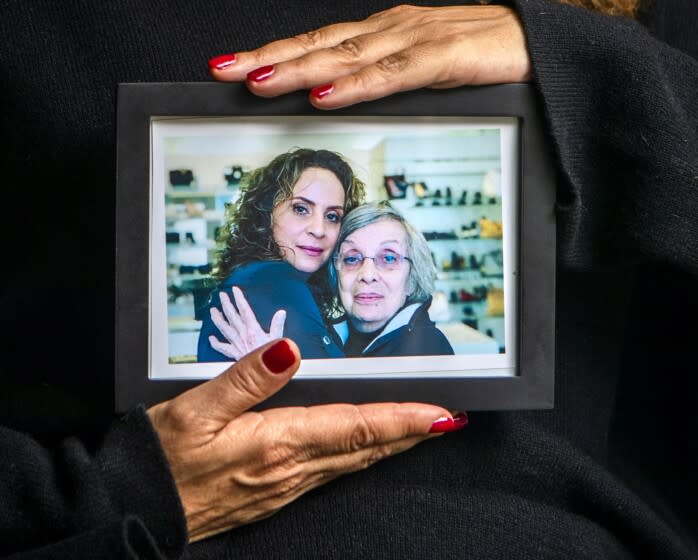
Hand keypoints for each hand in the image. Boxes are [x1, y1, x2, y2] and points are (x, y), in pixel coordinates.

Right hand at [147, 338, 466, 541]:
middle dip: (410, 433)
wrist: (138, 512)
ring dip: (390, 446)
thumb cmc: (162, 461)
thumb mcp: (195, 409)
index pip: (356, 427)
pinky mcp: (274, 493)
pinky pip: (332, 473)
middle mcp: (291, 468)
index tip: (439, 415)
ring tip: (418, 432)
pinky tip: (365, 453)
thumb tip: (289, 353)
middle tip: (446, 421)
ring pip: (353, 462)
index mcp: (278, 442)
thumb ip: (247, 379)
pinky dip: (360, 459)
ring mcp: (285, 485)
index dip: (402, 420)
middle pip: (365, 448)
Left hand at [208, 4, 530, 108]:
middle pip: (318, 45)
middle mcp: (389, 31)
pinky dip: (355, 85)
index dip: (275, 55)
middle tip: (224, 71)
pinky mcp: (442, 57)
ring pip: (345, 55)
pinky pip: (391, 74)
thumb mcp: (419, 69)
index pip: (318, 44)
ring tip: (258, 81)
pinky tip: (325, 93)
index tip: (235, 68)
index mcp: (383, 34)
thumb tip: (342, 101)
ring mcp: (414, 40)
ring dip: (298, 68)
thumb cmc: (481, 54)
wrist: (539, 42)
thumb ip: (383, 81)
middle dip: (268, 59)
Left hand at [209, 286, 285, 359]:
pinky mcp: (234, 354)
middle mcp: (242, 335)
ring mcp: (236, 344)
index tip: (235, 290)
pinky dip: (215, 343)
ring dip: (218, 318)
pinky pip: (222, 347)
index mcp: (253, 330)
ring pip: (224, 328)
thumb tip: (281, 313)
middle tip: (222, 295)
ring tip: (213, 310)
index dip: (239, 299)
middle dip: (226, 304)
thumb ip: (278, 325)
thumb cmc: (273, 360)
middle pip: (232, 316)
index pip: (244, 310)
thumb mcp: (279, 340)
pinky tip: (211, 338)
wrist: (262, 375)